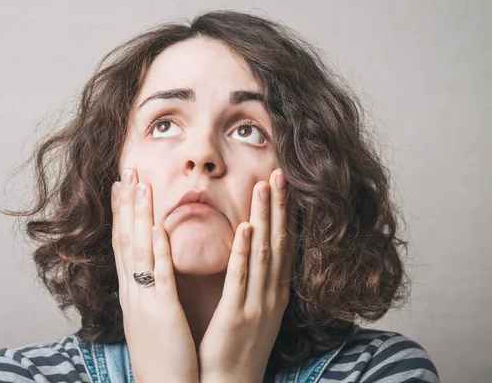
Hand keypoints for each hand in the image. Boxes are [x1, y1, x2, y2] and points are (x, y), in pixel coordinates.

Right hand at [111, 169, 198, 382]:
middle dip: (126, 204)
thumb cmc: (161, 354)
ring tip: (139, 185)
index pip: (123, 243)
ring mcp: (144, 301)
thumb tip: (151, 265)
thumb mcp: (149, 315)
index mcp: (131, 292)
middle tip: (127, 170)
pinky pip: (159, 278)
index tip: (123, 184)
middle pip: (125, 239)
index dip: (122, 212)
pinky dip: (156, 252)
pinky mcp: (162, 314)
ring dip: (138, 217)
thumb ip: (149, 289)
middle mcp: (132, 292)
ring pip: (138, 251)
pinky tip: (156, 228)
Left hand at [198, 169, 294, 382]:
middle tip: (280, 173)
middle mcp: (272, 295)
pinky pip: (241, 278)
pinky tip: (247, 229)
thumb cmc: (239, 348)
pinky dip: (245, 252)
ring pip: (264, 253)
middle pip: (279, 242)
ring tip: (265, 187)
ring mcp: (258, 305)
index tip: (284, 185)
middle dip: (279, 206)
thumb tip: (255, 252)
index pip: (285, 245)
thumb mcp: (256, 312)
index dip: (285, 214)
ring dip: (265, 218)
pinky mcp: (237, 316)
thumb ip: (257, 283)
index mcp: (275, 293)